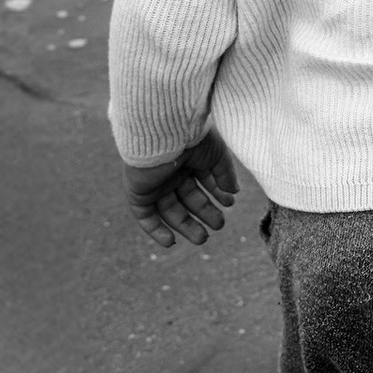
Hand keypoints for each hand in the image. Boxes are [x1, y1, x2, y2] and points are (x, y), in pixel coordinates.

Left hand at [125, 127, 238, 251]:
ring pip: (170, 211)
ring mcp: (154, 183)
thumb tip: (233, 192)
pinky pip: (145, 216)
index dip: (217, 193)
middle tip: (219, 225)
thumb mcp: (216, 153)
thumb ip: (225, 173)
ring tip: (203, 238)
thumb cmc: (191, 136)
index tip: (229, 203)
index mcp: (188, 158)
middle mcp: (171, 171)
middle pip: (188, 198)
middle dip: (204, 213)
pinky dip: (156, 231)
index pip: (203, 181)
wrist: (163, 131)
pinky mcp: (139, 192)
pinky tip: (172, 242)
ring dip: (186, 226)